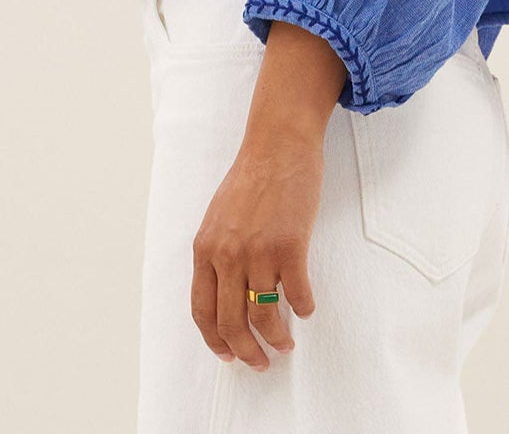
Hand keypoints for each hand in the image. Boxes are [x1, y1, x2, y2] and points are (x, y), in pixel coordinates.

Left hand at [190, 129, 323, 370]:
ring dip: (276, 338)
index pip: (202, 311)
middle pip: (230, 322)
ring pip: (263, 315)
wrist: (277, 145)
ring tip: (285, 344)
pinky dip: (303, 308)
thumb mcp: (220, 216)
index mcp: (205, 248)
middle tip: (260, 363)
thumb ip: (218, 252)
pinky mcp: (290, 245)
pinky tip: (306, 309)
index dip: (214, 340)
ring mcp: (258, 251)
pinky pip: (297, 293)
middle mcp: (227, 254)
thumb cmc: (252, 177)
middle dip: (245, 351)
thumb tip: (227, 291)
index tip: (228, 355)